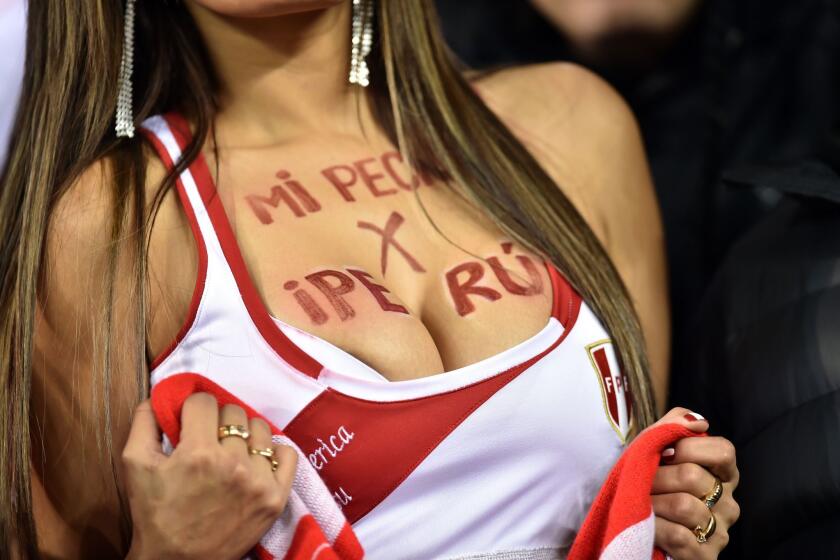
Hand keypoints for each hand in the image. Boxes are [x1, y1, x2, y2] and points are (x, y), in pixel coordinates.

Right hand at [122, 394, 297, 559]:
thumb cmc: (155, 514)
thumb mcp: (135, 465)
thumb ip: (144, 423)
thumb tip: (160, 394)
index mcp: (197, 453)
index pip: (204, 401)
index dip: (192, 408)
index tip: (190, 422)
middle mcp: (232, 463)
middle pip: (234, 412)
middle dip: (217, 420)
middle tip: (208, 439)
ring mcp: (258, 481)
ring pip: (261, 428)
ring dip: (245, 434)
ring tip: (231, 451)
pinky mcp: (276, 497)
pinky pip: (287, 454)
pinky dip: (273, 452)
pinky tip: (256, 460)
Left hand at [649, 407, 739, 558]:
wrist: (626, 524)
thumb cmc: (646, 483)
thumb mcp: (653, 448)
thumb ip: (674, 425)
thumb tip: (699, 422)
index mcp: (721, 474)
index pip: (724, 450)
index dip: (690, 447)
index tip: (664, 454)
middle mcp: (727, 503)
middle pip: (693, 476)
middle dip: (657, 476)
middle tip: (642, 482)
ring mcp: (719, 532)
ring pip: (684, 506)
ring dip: (652, 502)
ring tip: (642, 504)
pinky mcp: (705, 557)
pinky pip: (678, 536)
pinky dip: (654, 527)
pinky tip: (647, 526)